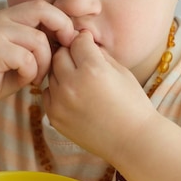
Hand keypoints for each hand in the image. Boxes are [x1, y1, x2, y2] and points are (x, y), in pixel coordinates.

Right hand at [0, 0, 77, 116]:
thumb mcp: (22, 57)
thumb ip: (40, 45)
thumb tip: (72, 38)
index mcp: (7, 17)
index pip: (42, 6)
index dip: (61, 21)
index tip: (69, 42)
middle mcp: (0, 19)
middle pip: (42, 10)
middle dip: (61, 30)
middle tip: (62, 54)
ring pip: (38, 40)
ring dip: (43, 63)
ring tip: (35, 76)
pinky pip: (27, 58)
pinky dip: (30, 73)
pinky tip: (22, 80)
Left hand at [43, 30, 154, 162]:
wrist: (133, 141)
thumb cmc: (133, 103)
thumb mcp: (121, 71)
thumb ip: (98, 53)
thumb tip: (82, 39)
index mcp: (92, 69)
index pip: (77, 41)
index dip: (84, 40)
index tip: (88, 44)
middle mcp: (72, 84)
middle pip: (60, 54)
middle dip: (70, 53)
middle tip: (81, 60)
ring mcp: (60, 102)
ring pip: (51, 73)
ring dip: (62, 72)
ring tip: (79, 80)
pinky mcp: (54, 116)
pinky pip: (47, 93)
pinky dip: (57, 91)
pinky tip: (74, 96)